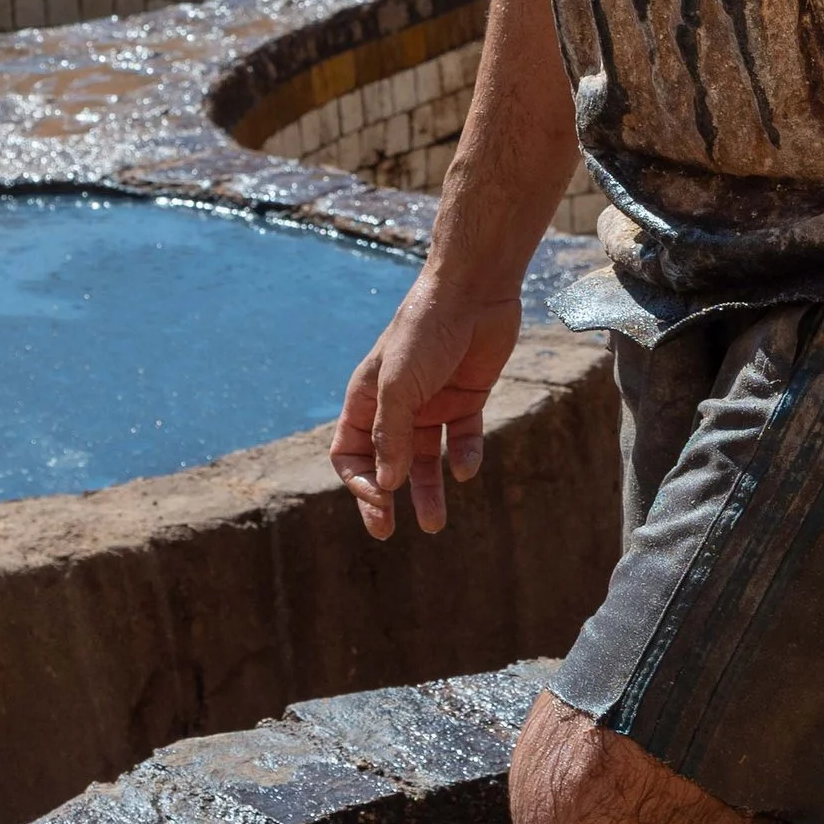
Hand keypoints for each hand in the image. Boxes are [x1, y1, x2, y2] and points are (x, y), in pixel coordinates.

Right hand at [331, 272, 522, 538]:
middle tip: (387, 532)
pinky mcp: (466, 398)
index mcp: (366, 398)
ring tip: (435, 524)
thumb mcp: (399, 385)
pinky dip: (463, 456)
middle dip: (386, 497)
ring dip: (427, 490)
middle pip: (385, 463)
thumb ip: (391, 435)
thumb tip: (387, 486)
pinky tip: (465, 468)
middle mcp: (397, 405)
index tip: (379, 501)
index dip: (358, 481)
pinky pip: (462, 438)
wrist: (474, 291)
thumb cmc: (425, 330)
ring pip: (424, 459)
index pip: (349, 452)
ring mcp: (432, 402)